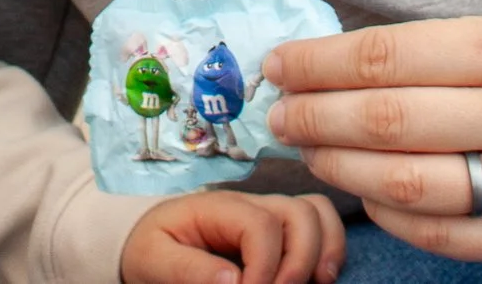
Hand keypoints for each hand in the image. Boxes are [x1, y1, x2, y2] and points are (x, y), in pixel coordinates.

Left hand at [119, 192, 344, 283]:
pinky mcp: (279, 231)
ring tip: (317, 283)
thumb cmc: (152, 248)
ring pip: (316, 212)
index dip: (265, 266)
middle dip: (300, 259)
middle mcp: (251, 205)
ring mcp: (269, 214)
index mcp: (219, 207)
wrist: (151, 241)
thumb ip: (187, 269)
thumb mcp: (153, 259)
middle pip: (299, 212)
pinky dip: (329, 246)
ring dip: (324, 249)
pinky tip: (320, 277)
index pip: (260, 226)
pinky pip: (319, 223)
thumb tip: (233, 281)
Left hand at [261, 12, 481, 263]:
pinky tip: (361, 189)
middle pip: (391, 122)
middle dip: (317, 117)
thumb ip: (413, 53)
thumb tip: (310, 70)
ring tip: (309, 150)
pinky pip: (442, 235)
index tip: (280, 66)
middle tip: (280, 114)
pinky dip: (388, 214)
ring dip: (340, 167)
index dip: (321, 64)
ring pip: (410, 184)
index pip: (388, 57)